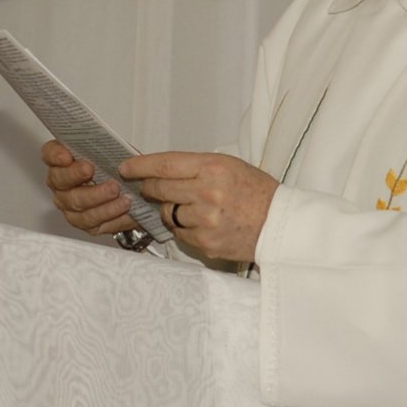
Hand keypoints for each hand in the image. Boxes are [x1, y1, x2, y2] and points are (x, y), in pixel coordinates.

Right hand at [41, 139, 136, 237]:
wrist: (127, 187)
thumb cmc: (113, 165)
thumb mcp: (109, 148)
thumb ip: (101, 144)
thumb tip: (105, 142)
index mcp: (61, 161)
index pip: (49, 154)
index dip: (55, 155)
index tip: (66, 156)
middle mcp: (61, 184)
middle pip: (60, 181)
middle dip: (76, 175)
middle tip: (92, 170)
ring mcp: (70, 205)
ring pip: (78, 205)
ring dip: (98, 198)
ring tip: (119, 193)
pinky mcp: (85, 223)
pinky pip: (94, 222)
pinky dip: (111, 215)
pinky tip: (124, 208)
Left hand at [119, 151, 277, 265]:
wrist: (281, 224)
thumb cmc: (256, 192)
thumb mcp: (229, 166)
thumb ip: (195, 167)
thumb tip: (161, 170)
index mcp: (213, 168)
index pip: (165, 164)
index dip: (141, 166)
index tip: (126, 167)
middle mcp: (207, 192)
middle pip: (160, 188)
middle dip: (149, 187)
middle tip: (147, 187)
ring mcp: (205, 220)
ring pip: (167, 213)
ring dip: (169, 209)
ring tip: (185, 206)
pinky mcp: (206, 242)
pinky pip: (180, 233)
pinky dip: (183, 228)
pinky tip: (199, 222)